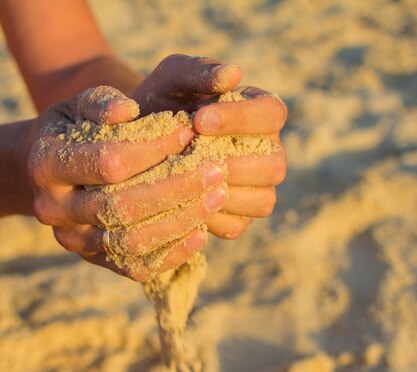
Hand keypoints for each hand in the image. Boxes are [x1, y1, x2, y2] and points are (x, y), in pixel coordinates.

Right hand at [28, 86, 226, 280]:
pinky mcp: (94, 260)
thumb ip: (102, 102)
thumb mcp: (80, 105)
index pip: (110, 163)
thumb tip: (127, 110)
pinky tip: (201, 233)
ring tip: (217, 198)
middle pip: (122, 207)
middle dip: (176, 188)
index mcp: (45, 164)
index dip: (154, 149)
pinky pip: (135, 266)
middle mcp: (53, 209)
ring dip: (179, 222)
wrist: (52, 171)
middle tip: (216, 171)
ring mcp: (73, 240)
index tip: (190, 133)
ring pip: (131, 242)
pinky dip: (171, 253)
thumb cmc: (74, 129)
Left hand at [132, 55, 286, 239]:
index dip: (241, 120)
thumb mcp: (171, 80)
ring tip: (186, 179)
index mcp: (260, 114)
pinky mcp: (238, 220)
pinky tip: (183, 203)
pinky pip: (237, 226)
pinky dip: (211, 218)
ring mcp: (256, 190)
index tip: (200, 120)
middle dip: (232, 161)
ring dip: (223, 192)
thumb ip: (199, 71)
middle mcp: (267, 153)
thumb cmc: (159, 104)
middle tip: (192, 156)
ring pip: (263, 200)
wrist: (135, 147)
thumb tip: (234, 73)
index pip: (272, 114)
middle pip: (275, 164)